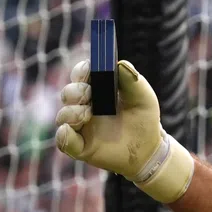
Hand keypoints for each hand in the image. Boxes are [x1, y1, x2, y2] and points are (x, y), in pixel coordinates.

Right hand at [55, 59, 192, 201]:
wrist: (148, 148)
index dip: (81, 70)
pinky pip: (63, 140)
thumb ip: (132, 79)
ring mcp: (81, 126)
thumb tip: (120, 63)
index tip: (87, 71)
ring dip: (71, 112)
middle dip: (75, 91)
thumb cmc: (144, 118)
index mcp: (97, 89)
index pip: (81, 74)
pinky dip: (63, 135)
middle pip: (68, 93)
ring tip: (87, 114)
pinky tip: (69, 130)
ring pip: (63, 115)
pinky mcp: (79, 147)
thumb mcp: (143, 96)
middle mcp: (85, 106)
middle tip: (88, 95)